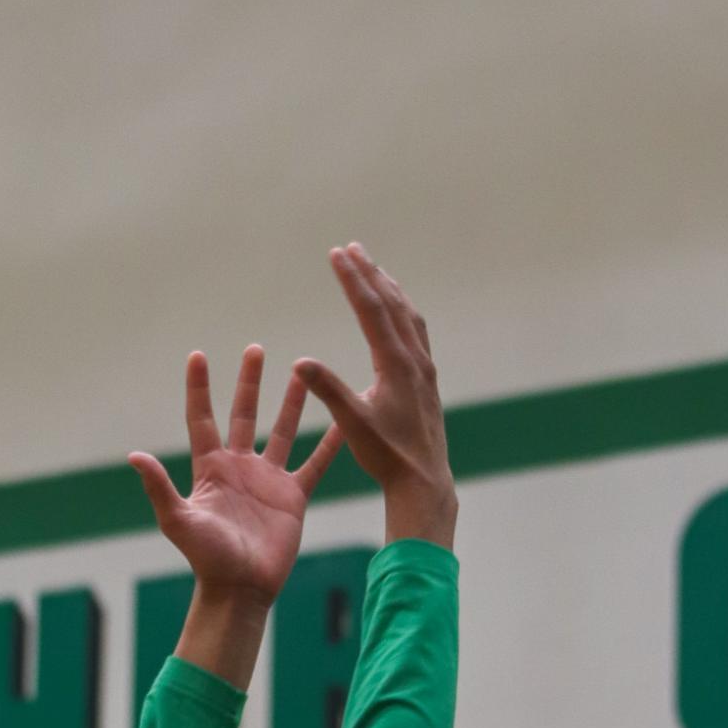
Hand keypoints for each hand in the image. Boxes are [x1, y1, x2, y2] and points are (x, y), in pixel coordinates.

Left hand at [130, 347, 343, 611]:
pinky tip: (344, 420)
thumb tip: (135, 456)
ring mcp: (268, 479)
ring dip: (291, 402)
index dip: (199, 388)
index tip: (198, 356)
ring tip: (302, 371)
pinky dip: (329, 443)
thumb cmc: (206, 558)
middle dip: (249, 383)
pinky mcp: (293, 496)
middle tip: (255, 349)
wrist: (241, 588)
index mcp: (210, 468)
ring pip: (281, 430)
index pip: (202, 419)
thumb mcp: (178, 520)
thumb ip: (159, 487)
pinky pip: (315, 463)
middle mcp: (239, 467)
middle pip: (243, 415)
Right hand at [295, 245, 456, 548]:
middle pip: (392, 304)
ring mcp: (424, 368)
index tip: (337, 254)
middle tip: (352, 248)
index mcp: (396, 365)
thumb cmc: (387, 455)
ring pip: (408, 315)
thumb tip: (300, 362)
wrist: (424, 479)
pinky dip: (403, 312)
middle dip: (370, 273)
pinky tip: (398, 315)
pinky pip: (415, 332)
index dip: (353, 280)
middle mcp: (414, 360)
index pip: (372, 310)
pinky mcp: (426, 380)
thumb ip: (328, 390)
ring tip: (375, 270)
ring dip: (389, 289)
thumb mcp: (353, 423)